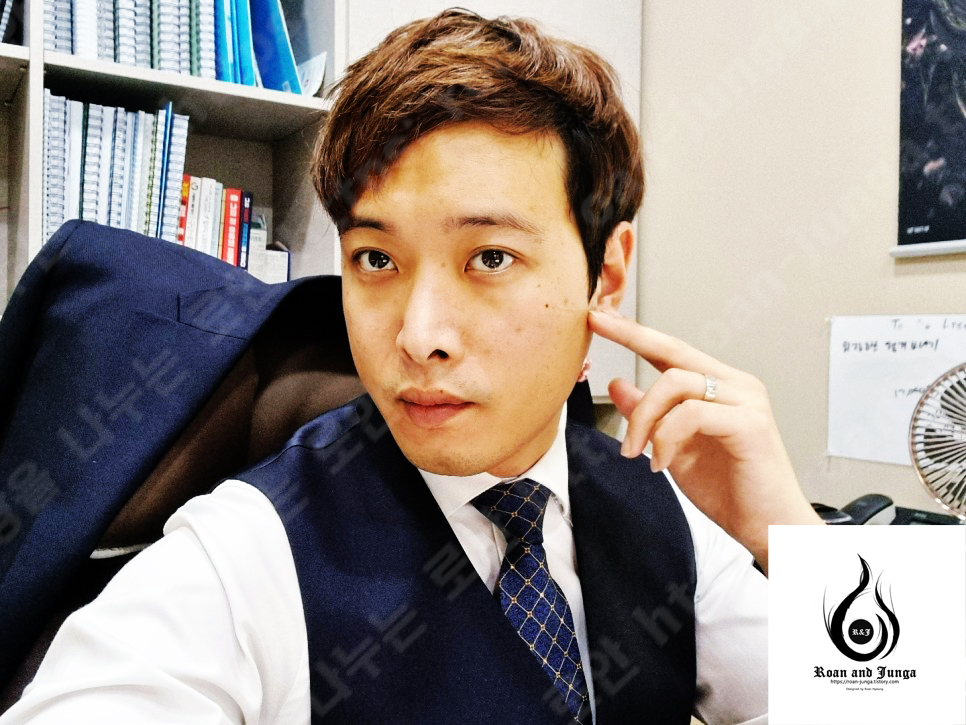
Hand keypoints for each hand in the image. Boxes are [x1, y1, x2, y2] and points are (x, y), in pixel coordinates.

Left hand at [588, 307, 822, 574]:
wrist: (769, 528)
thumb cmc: (732, 491)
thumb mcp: (673, 448)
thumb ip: (650, 416)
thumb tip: (618, 385)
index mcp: (720, 388)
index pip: (672, 351)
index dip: (635, 332)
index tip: (601, 318)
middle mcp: (736, 386)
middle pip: (674, 352)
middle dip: (631, 335)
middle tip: (596, 325)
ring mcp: (746, 401)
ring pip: (676, 382)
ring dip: (643, 417)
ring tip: (634, 451)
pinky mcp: (750, 423)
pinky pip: (691, 413)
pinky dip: (666, 437)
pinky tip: (660, 463)